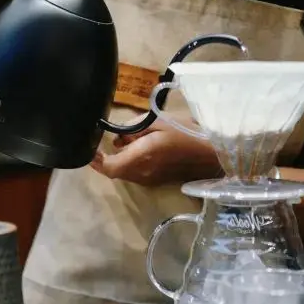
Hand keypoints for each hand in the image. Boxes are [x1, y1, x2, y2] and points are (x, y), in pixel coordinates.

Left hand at [90, 120, 220, 186]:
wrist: (214, 154)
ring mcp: (151, 180)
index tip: (90, 149)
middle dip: (108, 157)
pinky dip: (131, 163)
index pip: (109, 167)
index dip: (95, 161)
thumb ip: (133, 129)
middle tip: (109, 140)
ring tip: (129, 141)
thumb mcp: (158, 121)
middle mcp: (142, 173)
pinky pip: (136, 174)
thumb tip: (118, 137)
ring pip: (125, 173)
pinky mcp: (158, 181)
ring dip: (120, 160)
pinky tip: (142, 148)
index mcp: (141, 157)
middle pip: (115, 171)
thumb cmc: (187, 132)